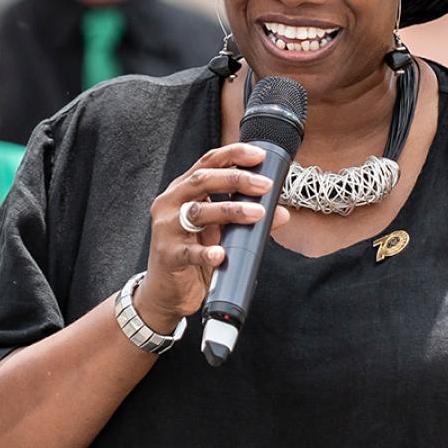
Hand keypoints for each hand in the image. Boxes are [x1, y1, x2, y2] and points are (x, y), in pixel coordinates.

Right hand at [138, 143, 290, 331]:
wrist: (166, 292)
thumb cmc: (193, 253)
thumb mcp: (221, 231)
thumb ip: (246, 218)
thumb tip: (282, 213)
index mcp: (184, 190)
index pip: (208, 163)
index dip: (233, 155)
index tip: (259, 155)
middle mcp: (171, 202)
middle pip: (202, 180)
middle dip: (236, 179)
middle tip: (265, 185)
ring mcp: (166, 228)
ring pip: (198, 212)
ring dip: (230, 210)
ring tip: (257, 214)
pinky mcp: (168, 255)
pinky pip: (189, 252)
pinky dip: (206, 253)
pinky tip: (221, 254)